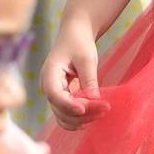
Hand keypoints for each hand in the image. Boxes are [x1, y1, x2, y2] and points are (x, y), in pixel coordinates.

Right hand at [40, 14, 110, 129]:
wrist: (76, 34)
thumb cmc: (79, 42)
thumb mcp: (87, 58)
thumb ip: (89, 80)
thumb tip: (94, 101)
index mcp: (49, 73)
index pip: (54, 94)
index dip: (68, 105)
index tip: (85, 109)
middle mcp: (48, 87)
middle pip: (60, 109)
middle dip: (82, 113)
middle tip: (104, 108)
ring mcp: (54, 94)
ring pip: (63, 117)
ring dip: (82, 119)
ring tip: (102, 111)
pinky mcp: (62, 97)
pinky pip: (67, 115)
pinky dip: (79, 119)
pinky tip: (94, 115)